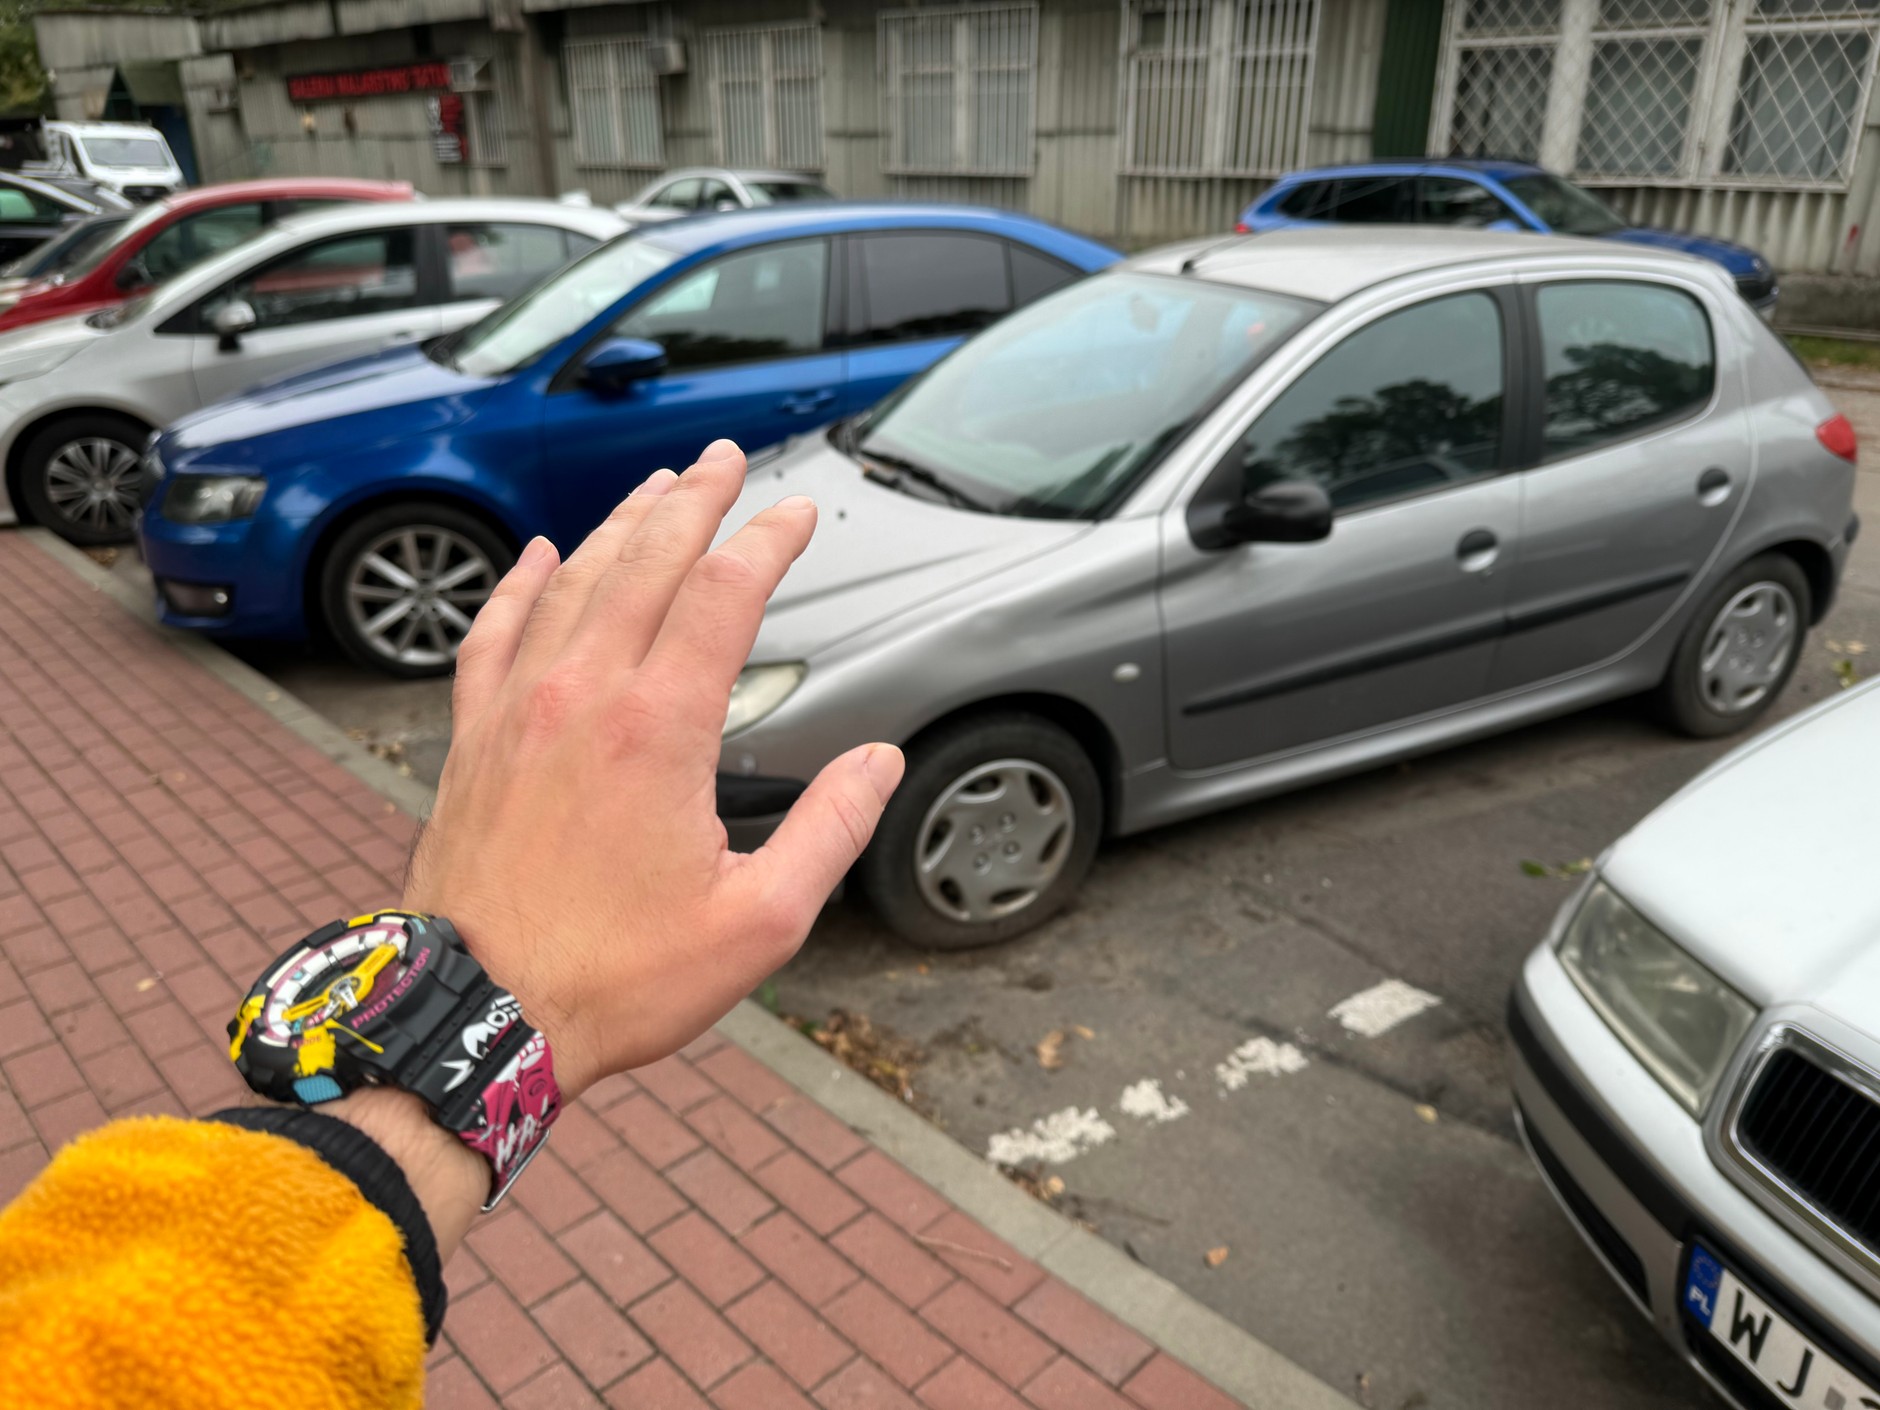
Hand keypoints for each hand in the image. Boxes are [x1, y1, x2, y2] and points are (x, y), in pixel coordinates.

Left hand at [404, 440, 903, 1099]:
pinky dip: (522, 581)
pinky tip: (541, 553)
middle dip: (693, 500)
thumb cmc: (616, 980)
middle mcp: (582, 695)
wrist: (477, 1016)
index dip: (767, 542)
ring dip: (620, 524)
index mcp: (658, 728)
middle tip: (724, 458)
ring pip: (573, 581)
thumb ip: (830, 831)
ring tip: (657, 486)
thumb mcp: (759, 922)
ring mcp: (517, 709)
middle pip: (645, 561)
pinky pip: (495, 630)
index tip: (797, 512)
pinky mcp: (473, 739)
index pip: (722, 595)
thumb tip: (879, 762)